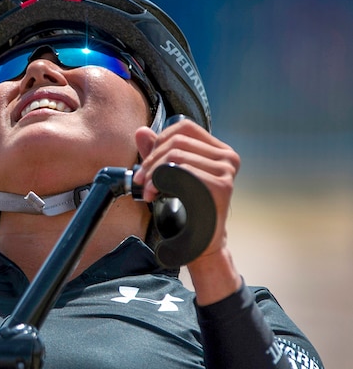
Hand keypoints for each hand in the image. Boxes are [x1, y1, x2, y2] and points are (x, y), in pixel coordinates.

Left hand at [133, 119, 242, 302]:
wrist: (199, 241)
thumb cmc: (185, 208)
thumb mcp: (167, 175)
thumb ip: (157, 153)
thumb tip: (141, 131)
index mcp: (218, 150)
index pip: (184, 127)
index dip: (159, 140)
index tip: (147, 162)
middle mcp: (227, 158)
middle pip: (177, 142)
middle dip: (152, 160)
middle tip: (140, 180)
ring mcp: (227, 171)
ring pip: (177, 156)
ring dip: (154, 174)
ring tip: (148, 191)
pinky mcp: (221, 187)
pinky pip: (184, 172)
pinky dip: (162, 182)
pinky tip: (155, 196)